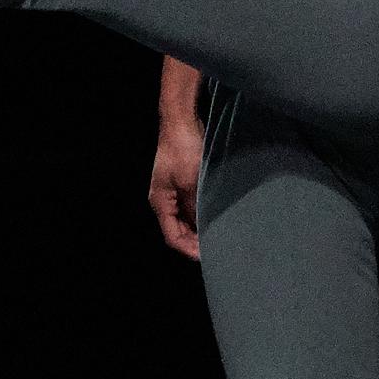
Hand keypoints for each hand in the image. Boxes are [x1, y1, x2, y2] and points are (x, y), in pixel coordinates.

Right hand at [148, 121, 203, 259]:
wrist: (180, 121)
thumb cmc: (182, 149)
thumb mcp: (192, 181)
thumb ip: (196, 207)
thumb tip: (204, 227)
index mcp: (160, 202)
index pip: (172, 237)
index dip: (189, 249)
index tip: (207, 256)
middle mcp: (164, 200)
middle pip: (177, 231)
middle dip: (195, 242)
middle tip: (216, 249)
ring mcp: (173, 192)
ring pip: (185, 220)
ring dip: (199, 229)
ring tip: (218, 236)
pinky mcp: (183, 184)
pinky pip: (191, 208)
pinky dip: (201, 216)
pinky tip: (215, 218)